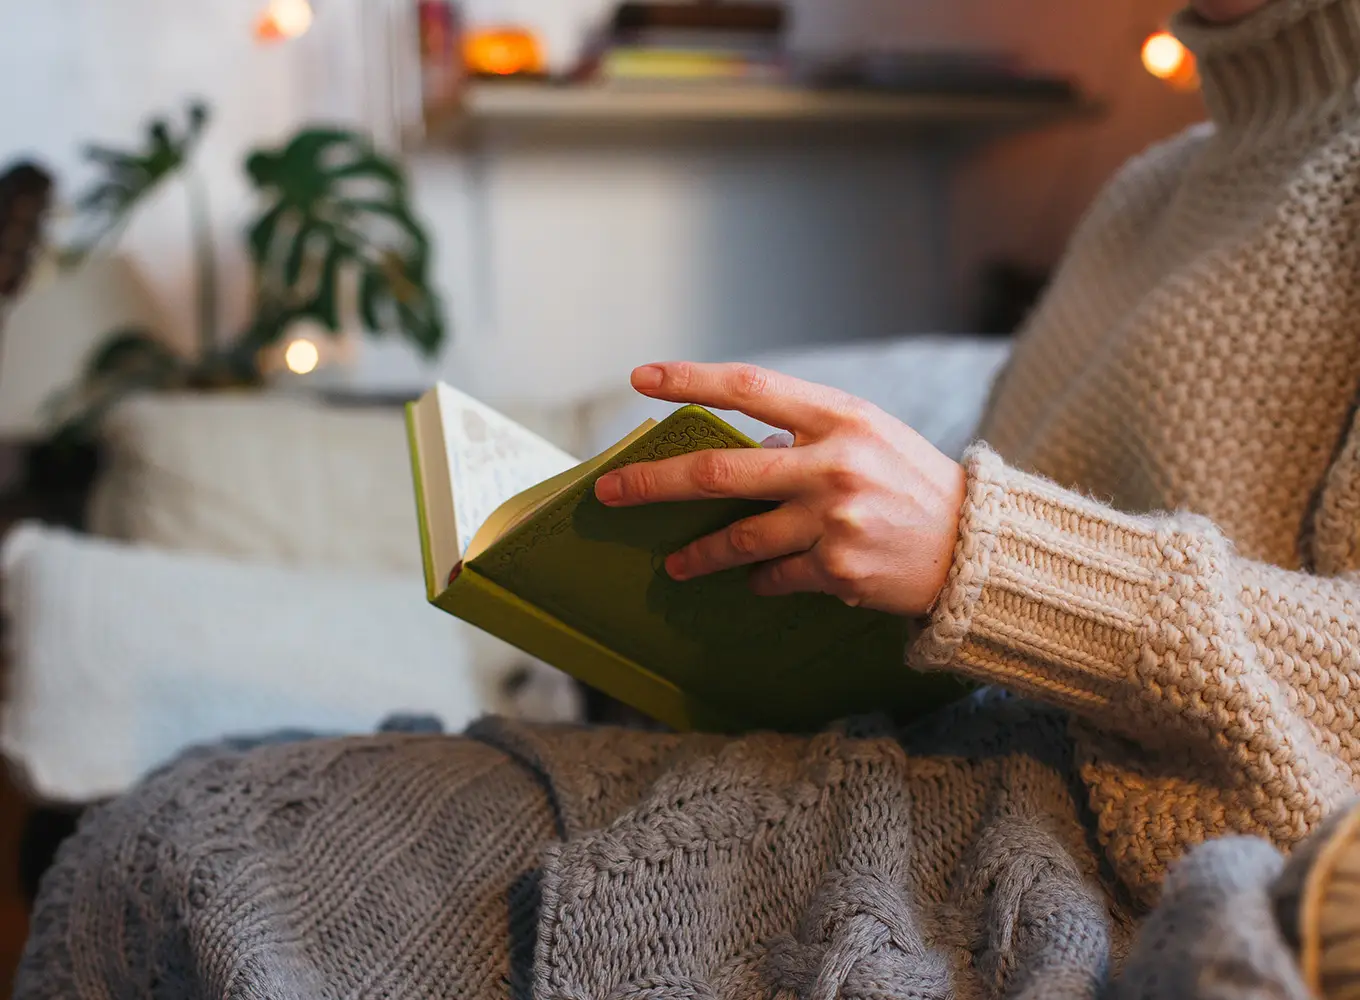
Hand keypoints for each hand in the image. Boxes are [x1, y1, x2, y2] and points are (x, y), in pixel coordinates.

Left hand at [593, 362, 966, 616]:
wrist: (975, 548)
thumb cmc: (913, 483)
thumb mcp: (868, 438)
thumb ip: (806, 435)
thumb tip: (745, 445)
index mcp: (838, 416)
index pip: (747, 387)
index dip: (688, 380)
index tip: (639, 379)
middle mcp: (832, 462)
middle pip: (718, 471)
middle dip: (654, 482)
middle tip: (610, 491)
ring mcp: (833, 518)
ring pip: (738, 537)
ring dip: (698, 554)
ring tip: (675, 563)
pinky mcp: (836, 568)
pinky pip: (774, 575)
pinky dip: (760, 579)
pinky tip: (759, 581)